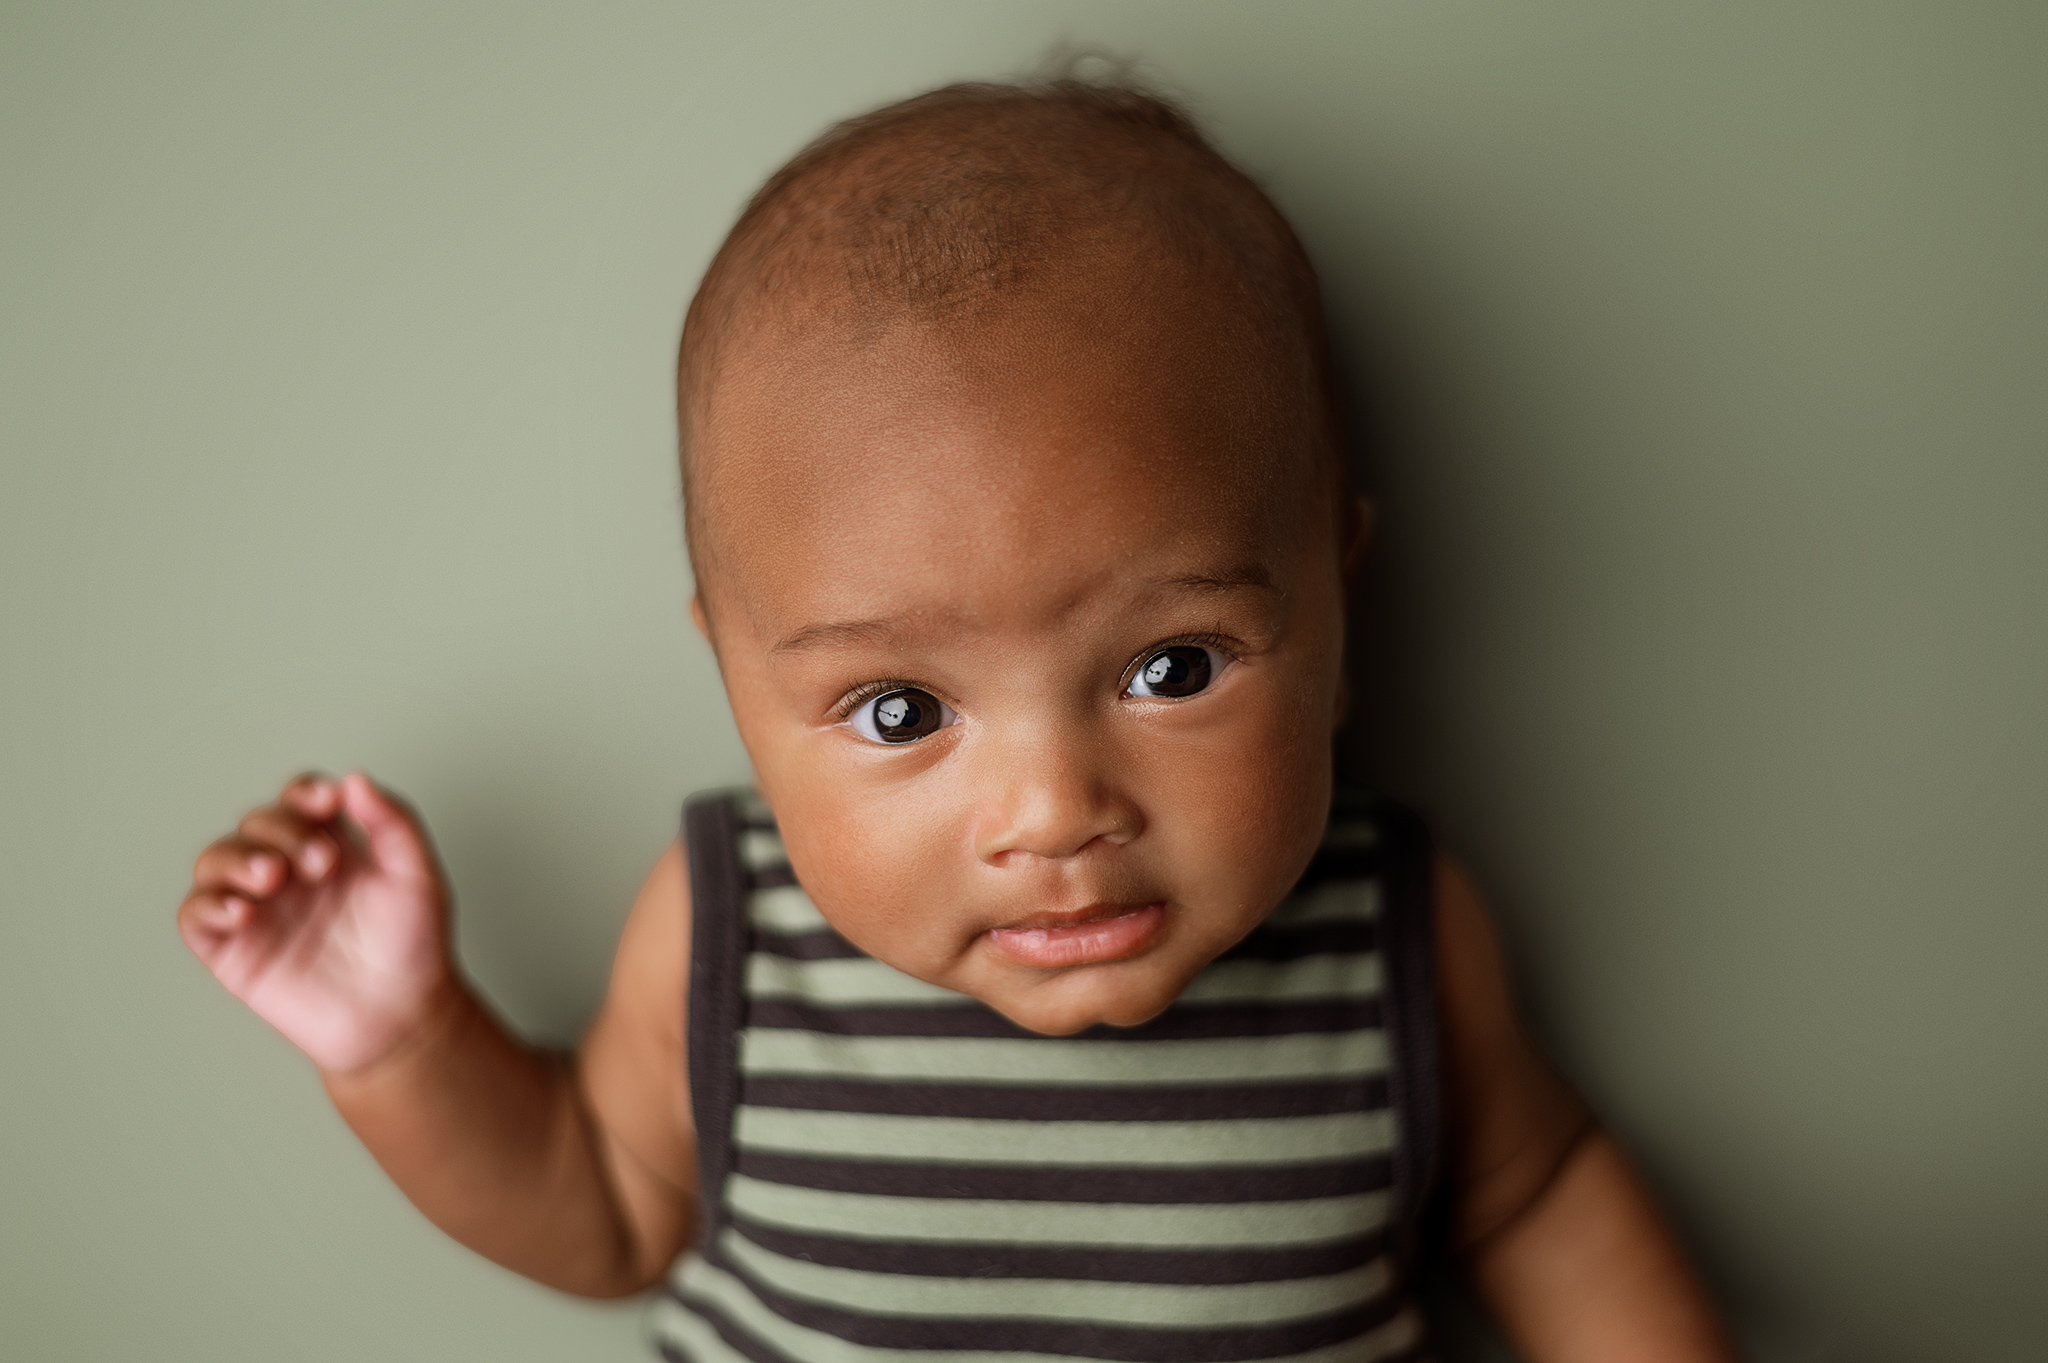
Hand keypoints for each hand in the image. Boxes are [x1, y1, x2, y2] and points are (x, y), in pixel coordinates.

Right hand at [178, 772, 458, 1074]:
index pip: (299, 800)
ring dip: (236, 859)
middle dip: (282, 830)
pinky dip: (208, 904)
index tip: (327, 802)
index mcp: (330, 846)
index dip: (304, 792)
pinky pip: (195, 916)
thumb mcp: (417, 875)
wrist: (401, 1016)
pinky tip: (241, 910)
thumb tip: (354, 778)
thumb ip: (393, 822)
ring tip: (272, 878)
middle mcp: (288, 872)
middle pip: (258, 823)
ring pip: (216, 860)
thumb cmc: (413, 947)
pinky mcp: (233, 951)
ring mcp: (259, 909)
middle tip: (321, 864)